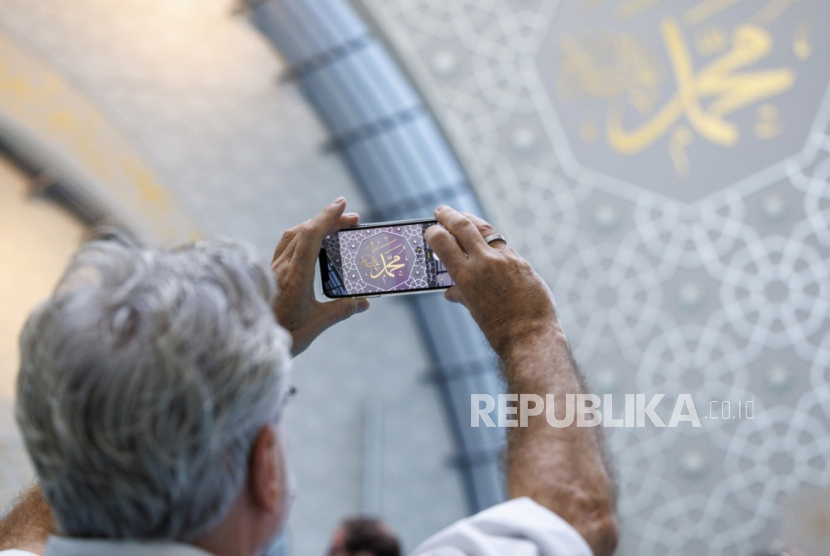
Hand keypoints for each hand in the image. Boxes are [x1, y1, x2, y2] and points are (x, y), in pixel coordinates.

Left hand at [271, 198, 369, 355]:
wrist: (248, 342)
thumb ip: (341, 310)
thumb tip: (364, 303)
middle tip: (351, 219)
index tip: (342, 204)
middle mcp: (282, 267)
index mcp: (296, 276)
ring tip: (333, 227)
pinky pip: (285, 246)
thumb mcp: (317, 325)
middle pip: (304, 231)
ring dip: (314, 226)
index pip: (311, 236)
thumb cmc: (283, 336)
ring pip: (293, 236)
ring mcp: (274, 269)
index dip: (327, 217)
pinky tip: (311, 245)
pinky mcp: (269, 274)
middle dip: (328, 220)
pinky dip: (301, 237)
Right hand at [424, 206, 561, 353]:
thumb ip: (462, 294)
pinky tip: (487, 240)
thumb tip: (451, 292)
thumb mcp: (474, 310)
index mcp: (467, 276)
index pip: (443, 242)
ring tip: (463, 217)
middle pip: (463, 226)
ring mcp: (506, 259)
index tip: (430, 229)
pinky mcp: (522, 262)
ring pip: (486, 230)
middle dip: (449, 215)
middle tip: (440, 211)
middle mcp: (485, 262)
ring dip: (471, 221)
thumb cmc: (499, 330)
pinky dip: (491, 240)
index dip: (434, 232)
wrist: (531, 336)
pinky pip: (503, 245)